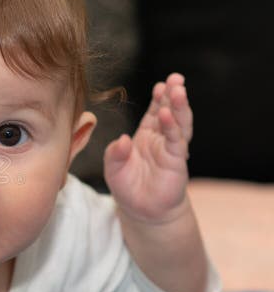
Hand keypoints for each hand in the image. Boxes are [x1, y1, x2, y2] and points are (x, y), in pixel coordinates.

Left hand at [104, 73, 191, 222]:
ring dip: (178, 107)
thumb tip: (122, 140)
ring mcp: (170, 150)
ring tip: (177, 90)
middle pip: (170, 113)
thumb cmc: (128, 187)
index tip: (160, 84)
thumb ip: (114, 153)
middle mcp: (161, 140)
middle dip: (174, 96)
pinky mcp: (176, 163)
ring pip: (178, 124)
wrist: (141, 212)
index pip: (155, 112)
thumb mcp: (113, 168)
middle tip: (176, 79)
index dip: (159, 98)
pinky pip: (176, 142)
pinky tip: (168, 116)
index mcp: (146, 136)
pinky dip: (172, 128)